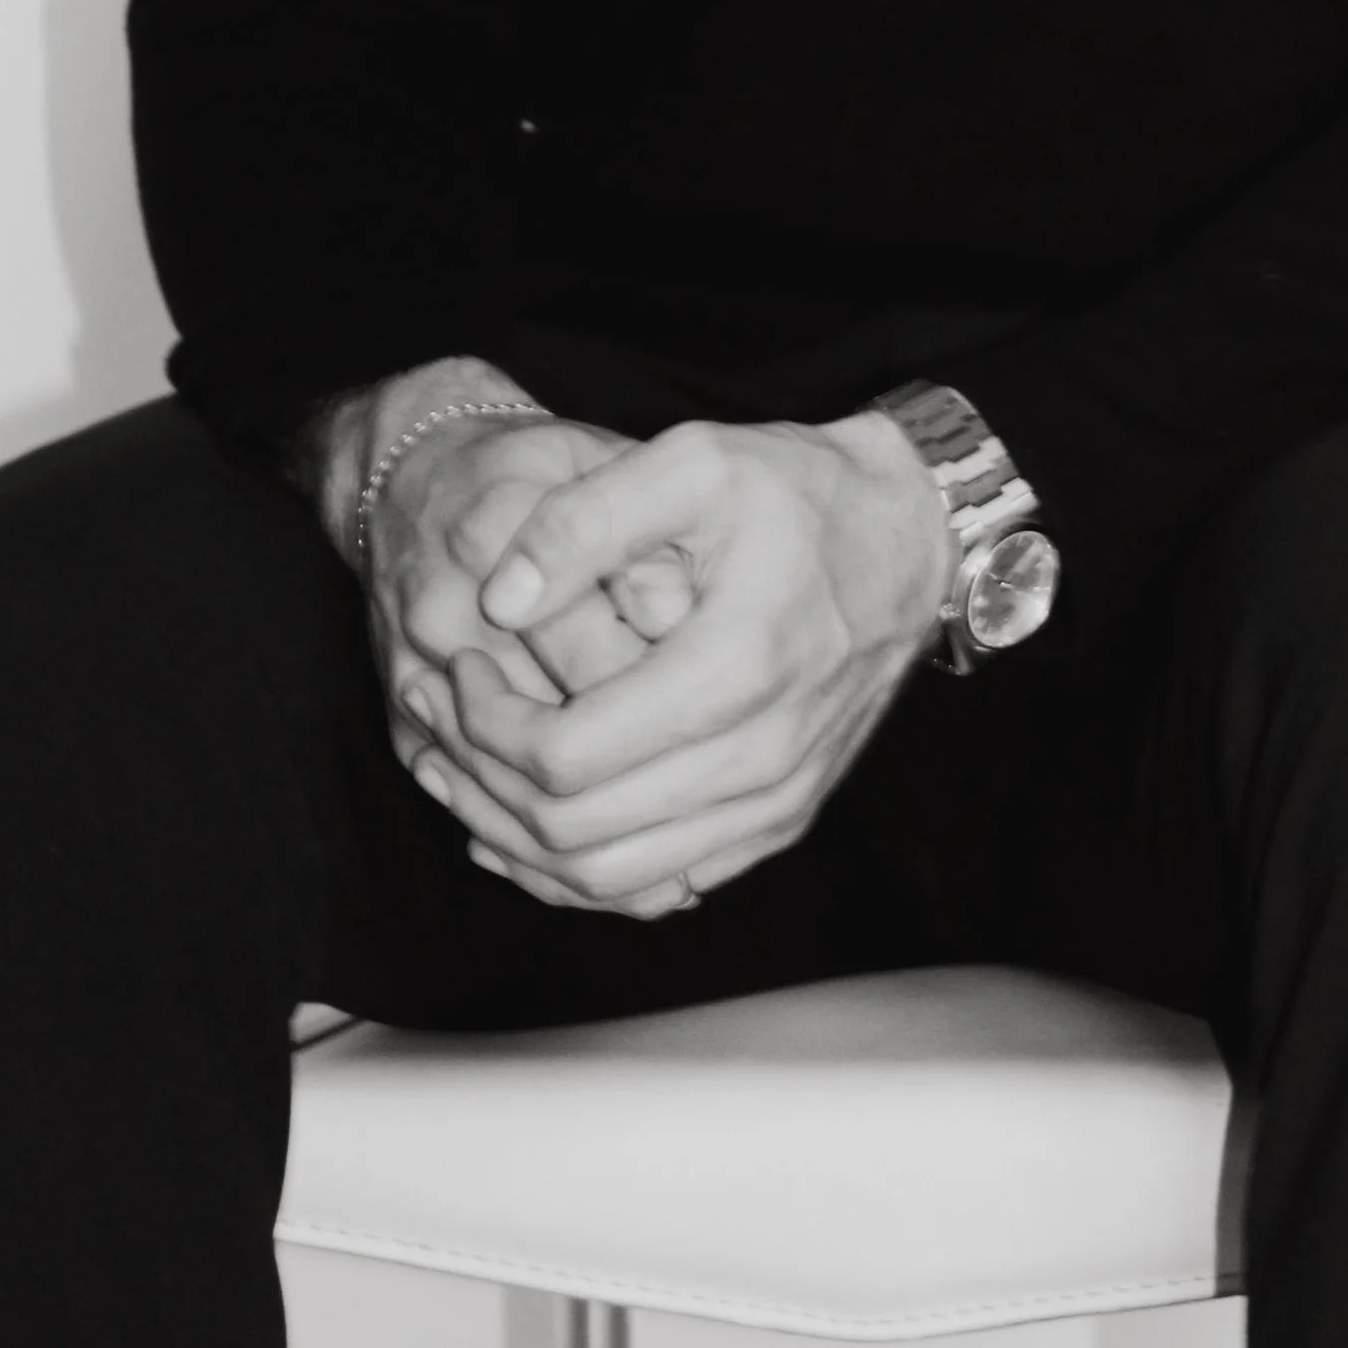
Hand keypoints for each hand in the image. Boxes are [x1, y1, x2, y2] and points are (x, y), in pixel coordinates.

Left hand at [397, 411, 952, 919]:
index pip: (566, 756)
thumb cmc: (799, 493)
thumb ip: (587, 518)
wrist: (908, 540)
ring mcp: (774, 803)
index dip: (486, 722)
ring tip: (460, 764)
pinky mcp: (778, 821)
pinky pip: (659, 887)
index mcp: (733, 670)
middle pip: (575, 833)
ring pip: (610, 878)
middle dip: (483, 779)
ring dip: (516, 836)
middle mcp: (760, 759)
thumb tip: (499, 600)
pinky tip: (524, 818)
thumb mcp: (694, 460)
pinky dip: (577, 870)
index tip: (461, 663)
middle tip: (440, 708)